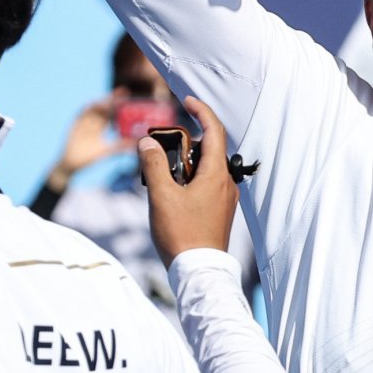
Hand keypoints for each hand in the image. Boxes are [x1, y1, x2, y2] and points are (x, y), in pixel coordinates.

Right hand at [47, 91, 131, 190]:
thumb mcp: (106, 151)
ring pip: (93, 109)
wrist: (71, 165)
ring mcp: (83, 123)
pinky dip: (86, 110)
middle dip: (111, 99)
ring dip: (101, 103)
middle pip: (103, 107)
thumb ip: (119, 147)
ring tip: (110, 100)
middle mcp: (92, 122)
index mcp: (100, 127)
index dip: (118, 104)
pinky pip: (80, 115)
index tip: (127, 95)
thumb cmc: (89, 158)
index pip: (111, 112)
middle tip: (122, 92)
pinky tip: (92, 105)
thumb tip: (135, 145)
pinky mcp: (74, 126)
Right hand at [139, 97, 238, 268]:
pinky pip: (206, 184)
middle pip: (208, 148)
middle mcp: (225, 183)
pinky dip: (189, 179)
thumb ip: (153, 164)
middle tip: (161, 149)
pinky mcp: (219, 211)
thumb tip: (147, 142)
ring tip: (162, 176)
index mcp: (216, 174)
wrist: (199, 272)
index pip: (214, 130)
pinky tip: (171, 194)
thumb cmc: (181, 235)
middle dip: (185, 142)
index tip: (186, 100)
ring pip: (206, 168)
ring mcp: (224, 198)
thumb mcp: (161, 196)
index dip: (201, 110)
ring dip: (185, 163)